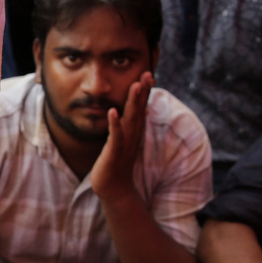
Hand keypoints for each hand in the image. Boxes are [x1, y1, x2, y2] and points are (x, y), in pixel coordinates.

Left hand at [88, 72, 151, 203]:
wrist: (114, 189)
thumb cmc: (117, 163)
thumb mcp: (124, 142)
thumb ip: (130, 126)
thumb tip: (139, 112)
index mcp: (134, 132)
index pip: (141, 108)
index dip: (145, 92)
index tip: (148, 74)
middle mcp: (132, 136)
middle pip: (139, 110)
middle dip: (143, 92)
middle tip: (147, 73)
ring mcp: (124, 144)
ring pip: (130, 120)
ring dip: (133, 103)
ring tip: (135, 85)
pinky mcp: (114, 153)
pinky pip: (115, 137)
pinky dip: (115, 124)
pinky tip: (113, 112)